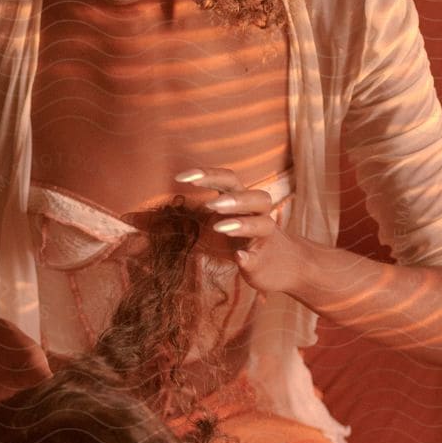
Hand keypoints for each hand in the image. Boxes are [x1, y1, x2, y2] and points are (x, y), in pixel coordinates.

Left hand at [175, 165, 312, 297]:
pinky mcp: (263, 262)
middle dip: (234, 198)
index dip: (207, 175)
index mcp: (244, 203)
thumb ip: (203, 210)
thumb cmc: (246, 240)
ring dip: (242, 224)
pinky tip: (239, 258)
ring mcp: (264, 239)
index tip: (180, 177)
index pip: (229, 180)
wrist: (288, 267)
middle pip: (256, 197)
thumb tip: (153, 212)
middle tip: (209, 205)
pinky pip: (258, 257)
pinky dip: (249, 257)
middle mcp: (258, 215)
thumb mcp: (226, 220)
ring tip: (218, 228)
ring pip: (263, 224)